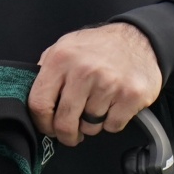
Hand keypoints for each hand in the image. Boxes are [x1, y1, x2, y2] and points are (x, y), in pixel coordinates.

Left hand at [29, 22, 162, 146]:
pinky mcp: (131, 96)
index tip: (48, 128)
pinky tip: (114, 105)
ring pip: (90, 127)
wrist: (140, 39)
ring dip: (92, 124)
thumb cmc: (100, 46)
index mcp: (61, 59)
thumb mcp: (66, 47)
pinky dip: (112, 122)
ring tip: (97, 107)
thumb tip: (32, 96)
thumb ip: (47, 69)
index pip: (39, 103)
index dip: (42, 123)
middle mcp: (84, 71)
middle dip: (66, 134)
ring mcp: (109, 84)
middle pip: (64, 122)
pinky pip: (112, 126)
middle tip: (71, 134)